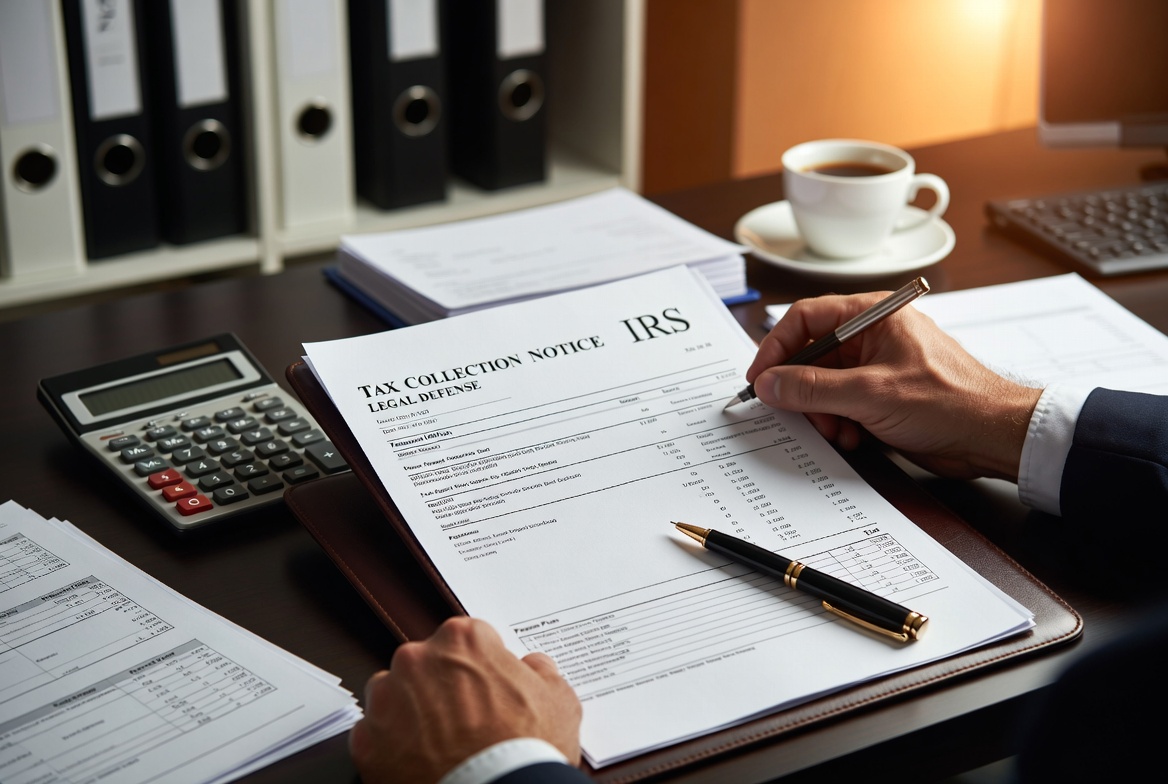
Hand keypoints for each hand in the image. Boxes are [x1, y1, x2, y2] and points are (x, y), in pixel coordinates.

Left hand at [349, 616, 581, 783]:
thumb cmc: (527, 750)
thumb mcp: (559, 700)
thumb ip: (540, 670)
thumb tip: (533, 666)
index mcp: (463, 639)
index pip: (466, 641)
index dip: (479, 668)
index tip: (485, 691)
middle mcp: (418, 659)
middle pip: (425, 665)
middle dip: (440, 688)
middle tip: (465, 722)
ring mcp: (387, 699)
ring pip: (393, 697)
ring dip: (410, 714)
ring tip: (440, 745)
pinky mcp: (367, 741)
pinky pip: (375, 736)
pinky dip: (392, 748)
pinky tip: (420, 763)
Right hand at [745, 291, 1041, 480]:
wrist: (993, 437)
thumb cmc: (953, 401)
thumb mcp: (871, 394)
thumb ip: (813, 388)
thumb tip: (770, 383)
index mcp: (873, 316)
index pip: (806, 318)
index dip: (777, 347)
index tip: (761, 377)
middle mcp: (871, 337)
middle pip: (811, 356)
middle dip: (803, 390)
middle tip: (799, 413)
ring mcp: (876, 367)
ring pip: (822, 385)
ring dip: (822, 412)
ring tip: (838, 431)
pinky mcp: (880, 396)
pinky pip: (840, 405)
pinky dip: (838, 423)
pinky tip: (853, 437)